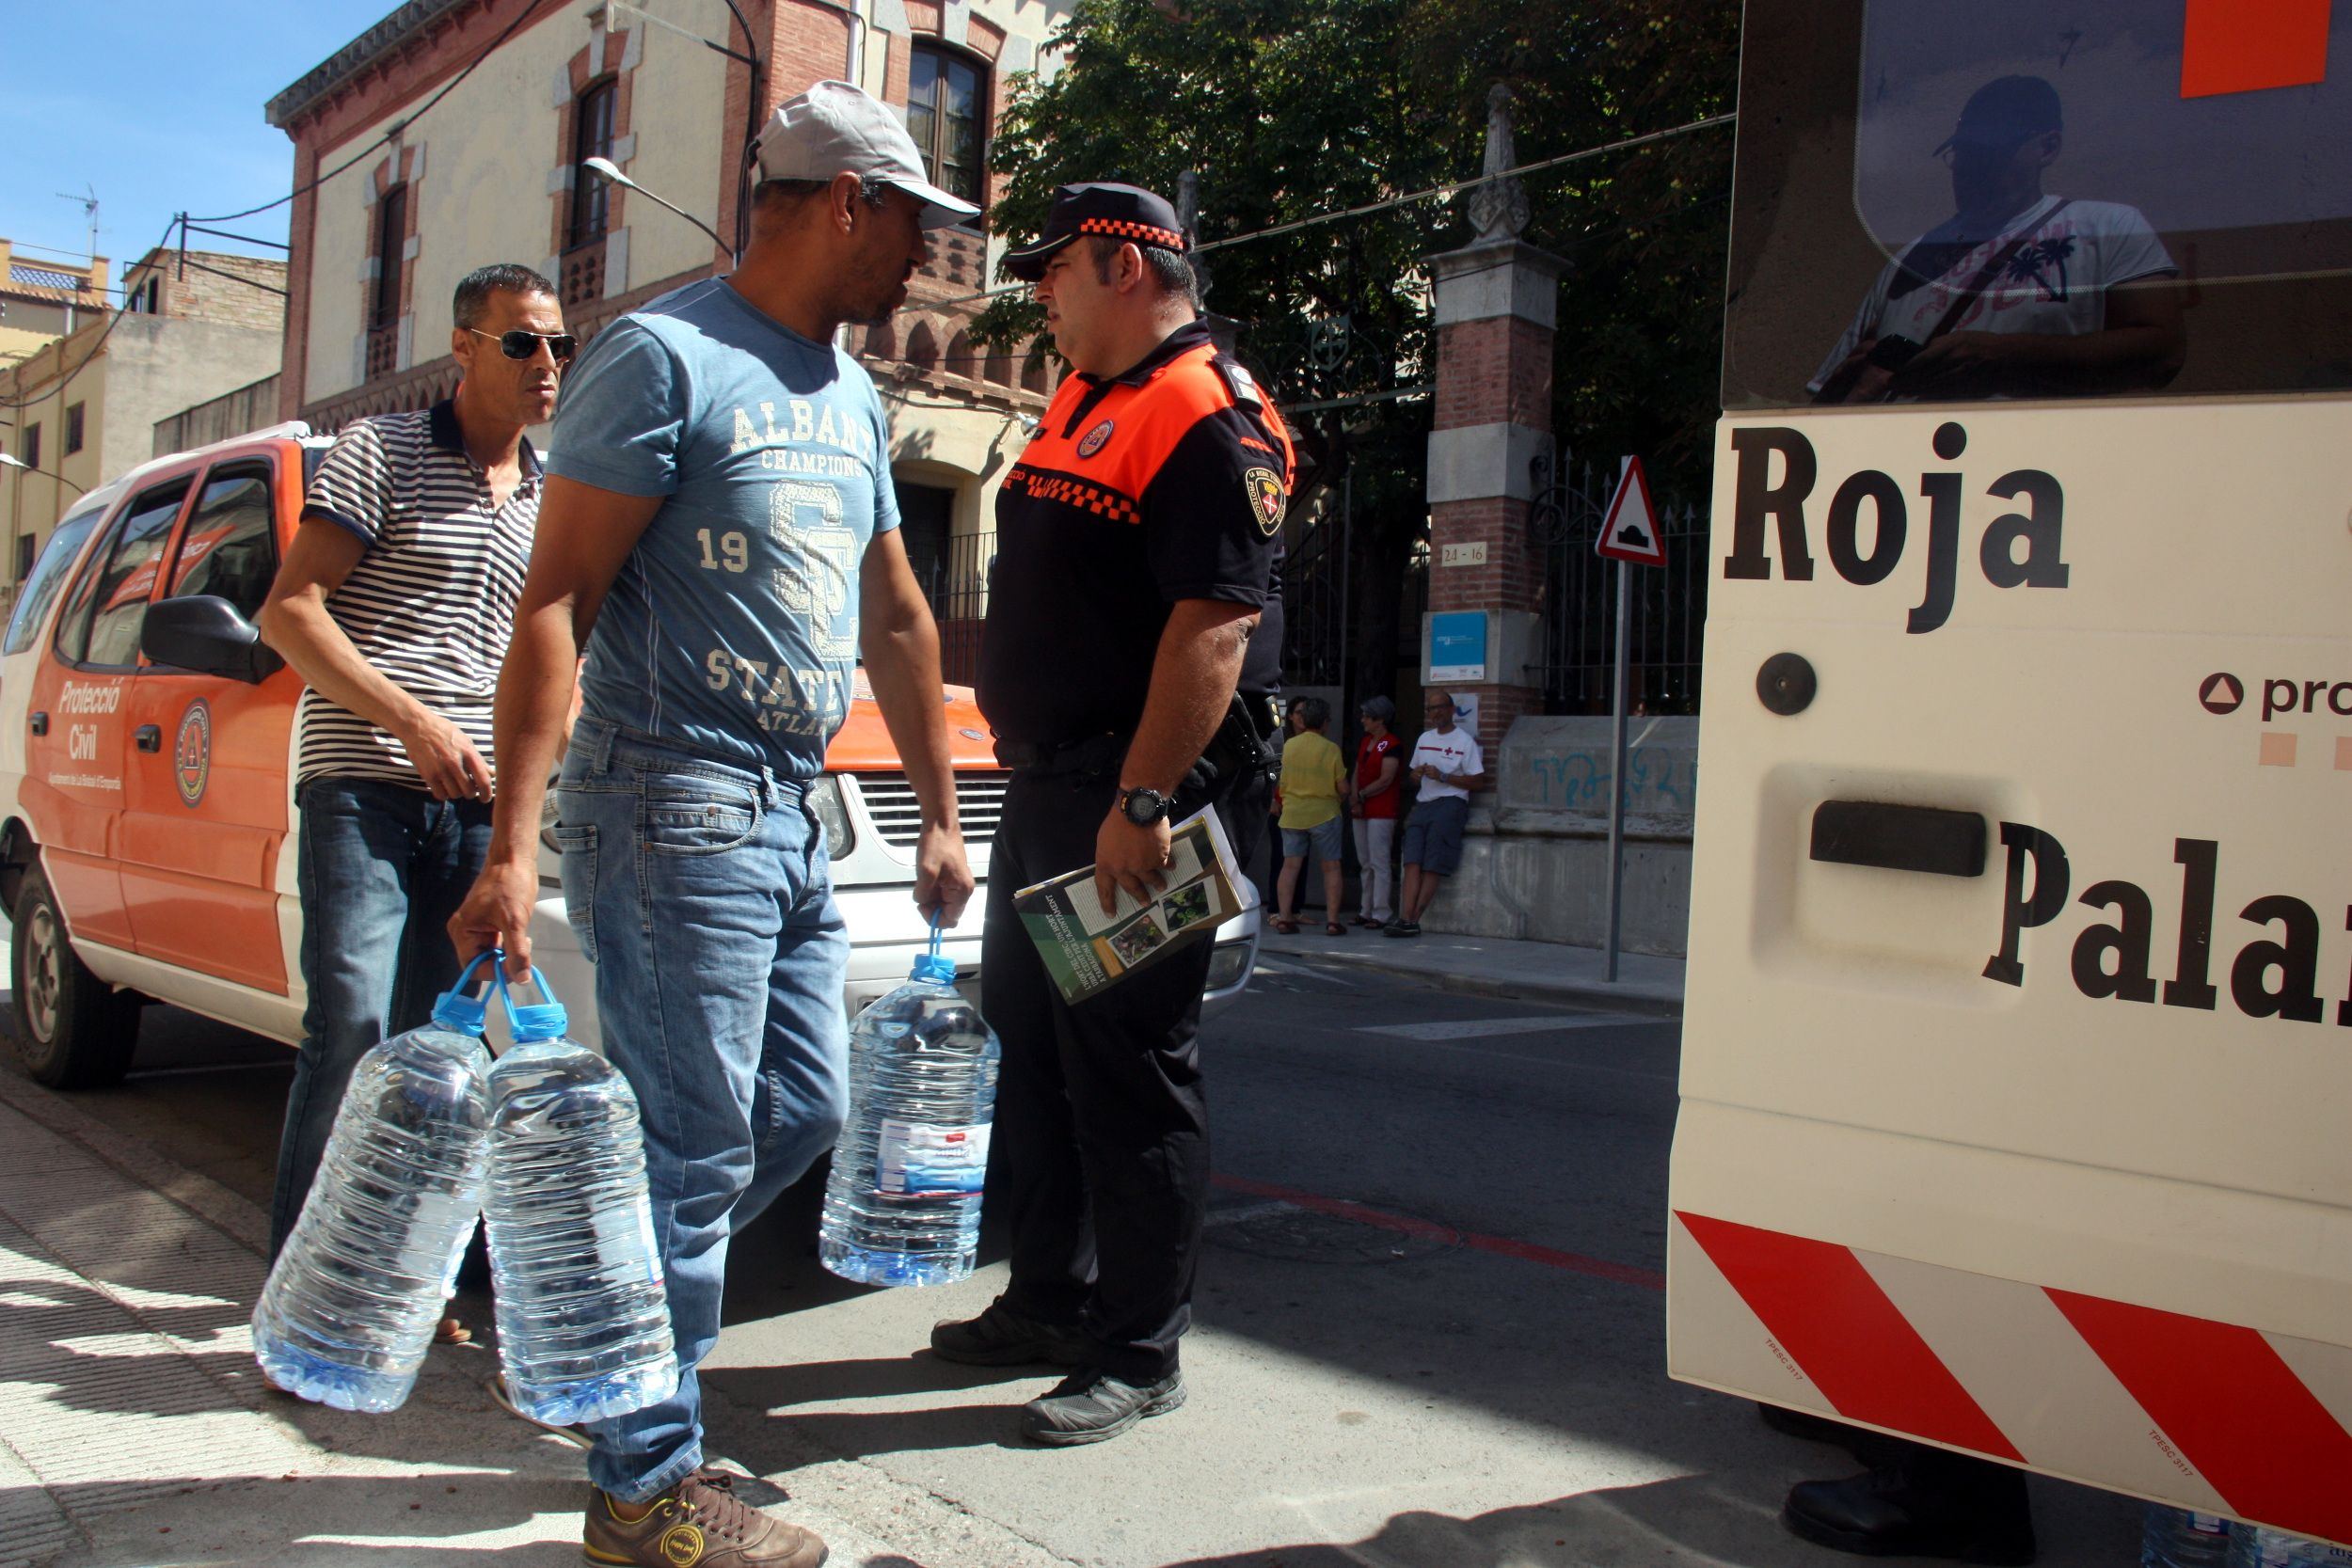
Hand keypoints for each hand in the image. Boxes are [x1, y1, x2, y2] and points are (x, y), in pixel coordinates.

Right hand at [399, 711, 493, 802]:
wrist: (417, 726)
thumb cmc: (444, 732)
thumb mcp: (465, 741)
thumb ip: (478, 759)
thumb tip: (492, 774)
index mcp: (468, 752)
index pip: (483, 779)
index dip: (487, 793)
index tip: (485, 798)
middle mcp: (455, 762)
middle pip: (469, 791)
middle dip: (471, 793)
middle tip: (469, 789)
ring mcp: (440, 769)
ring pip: (455, 794)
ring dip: (457, 793)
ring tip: (455, 785)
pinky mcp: (427, 774)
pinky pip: (440, 794)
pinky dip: (444, 794)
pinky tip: (444, 787)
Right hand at [448, 857, 540, 979]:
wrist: (514, 859)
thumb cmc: (510, 884)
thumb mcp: (515, 921)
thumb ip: (517, 952)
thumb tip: (522, 979)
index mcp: (461, 931)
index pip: (473, 967)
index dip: (494, 972)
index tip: (517, 969)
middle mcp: (464, 932)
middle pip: (481, 963)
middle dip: (503, 963)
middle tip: (524, 953)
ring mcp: (475, 928)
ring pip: (491, 955)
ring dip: (508, 955)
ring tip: (524, 940)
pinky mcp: (487, 924)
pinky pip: (496, 945)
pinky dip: (510, 946)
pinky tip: (522, 937)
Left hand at [914, 823, 975, 926]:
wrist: (940, 824)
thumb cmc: (937, 844)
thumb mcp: (926, 871)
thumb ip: (923, 893)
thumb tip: (921, 901)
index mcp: (962, 891)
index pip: (950, 920)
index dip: (933, 917)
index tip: (922, 905)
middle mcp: (963, 890)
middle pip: (946, 913)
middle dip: (931, 907)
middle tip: (920, 893)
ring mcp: (958, 884)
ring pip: (942, 903)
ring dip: (930, 897)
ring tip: (923, 882)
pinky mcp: (952, 878)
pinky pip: (941, 892)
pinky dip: (931, 890)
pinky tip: (926, 878)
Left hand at [1093, 808, 1172, 915]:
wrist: (1138, 810)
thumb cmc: (1116, 822)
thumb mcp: (1104, 841)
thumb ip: (1109, 856)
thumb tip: (1115, 863)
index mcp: (1107, 865)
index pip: (1104, 889)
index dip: (1107, 903)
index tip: (1111, 915)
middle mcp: (1125, 870)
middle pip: (1132, 888)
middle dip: (1139, 896)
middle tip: (1145, 903)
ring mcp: (1143, 866)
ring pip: (1151, 879)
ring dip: (1157, 884)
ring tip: (1161, 887)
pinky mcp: (1159, 859)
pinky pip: (1164, 865)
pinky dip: (1168, 866)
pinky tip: (1171, 867)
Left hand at [1894, 331, 2011, 395]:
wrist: (2006, 357)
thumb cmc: (1981, 343)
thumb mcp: (1960, 336)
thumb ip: (1940, 344)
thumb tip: (1920, 353)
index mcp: (1951, 346)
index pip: (1922, 359)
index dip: (1905, 368)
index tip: (1894, 371)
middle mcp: (1953, 361)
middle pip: (1922, 374)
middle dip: (1904, 381)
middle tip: (1890, 385)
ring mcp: (1959, 376)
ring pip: (1930, 386)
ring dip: (1912, 390)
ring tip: (1899, 391)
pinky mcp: (1963, 387)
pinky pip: (1941, 393)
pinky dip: (1927, 395)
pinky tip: (1915, 397)